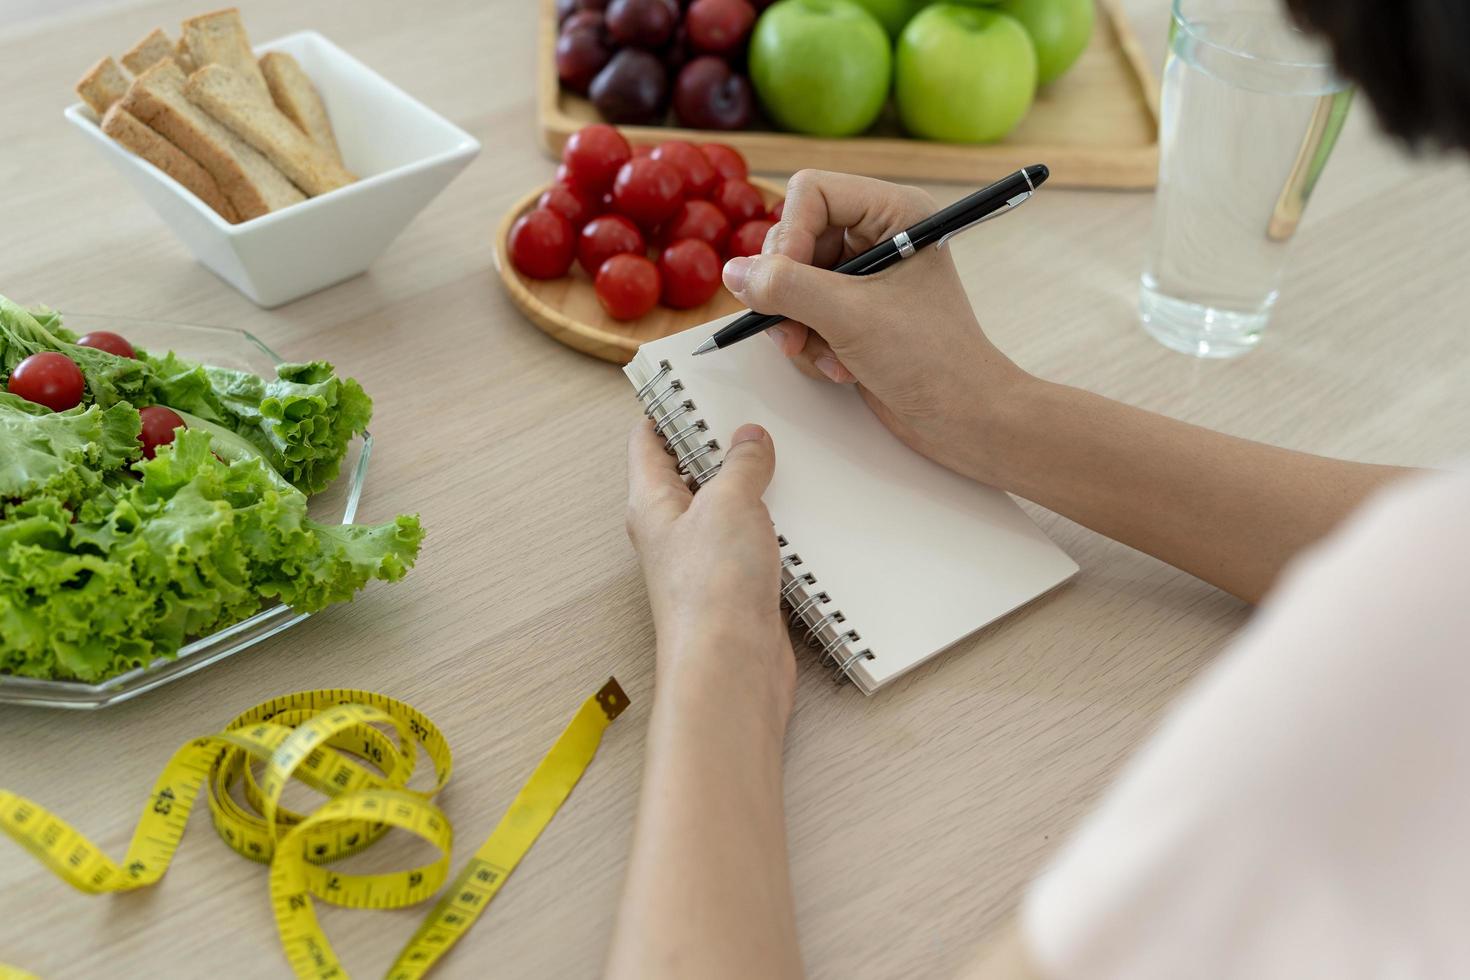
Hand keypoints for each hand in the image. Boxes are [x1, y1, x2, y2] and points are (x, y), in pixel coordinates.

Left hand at [626, 420, 794, 717]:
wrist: (732, 666)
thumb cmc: (711, 590)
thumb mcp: (728, 502)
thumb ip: (740, 464)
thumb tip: (748, 438)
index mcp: (652, 502)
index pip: (647, 440)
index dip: (666, 407)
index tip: (691, 378)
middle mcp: (672, 530)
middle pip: (689, 470)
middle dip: (719, 440)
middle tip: (753, 406)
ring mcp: (704, 559)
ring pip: (726, 505)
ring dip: (752, 482)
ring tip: (784, 447)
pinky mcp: (737, 584)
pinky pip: (753, 539)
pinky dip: (772, 520)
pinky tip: (801, 506)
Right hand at [720, 170, 1032, 485]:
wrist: (963, 419)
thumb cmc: (932, 361)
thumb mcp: (850, 317)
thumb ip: (786, 289)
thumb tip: (733, 272)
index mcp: (895, 213)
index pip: (812, 192)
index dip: (789, 234)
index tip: (783, 280)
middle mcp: (878, 236)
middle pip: (795, 238)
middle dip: (789, 292)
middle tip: (794, 332)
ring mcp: (864, 276)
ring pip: (792, 281)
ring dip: (799, 326)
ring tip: (827, 356)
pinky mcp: (853, 312)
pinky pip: (802, 312)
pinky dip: (811, 344)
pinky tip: (840, 368)